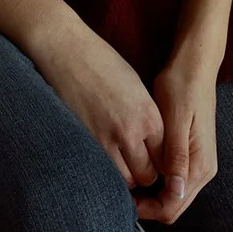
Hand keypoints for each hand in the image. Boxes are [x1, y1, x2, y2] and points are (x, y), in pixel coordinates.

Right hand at [27, 16, 164, 191]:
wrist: (67, 51)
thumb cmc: (101, 61)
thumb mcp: (136, 86)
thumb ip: (147, 116)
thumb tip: (152, 141)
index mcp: (149, 115)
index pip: (165, 157)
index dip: (160, 161)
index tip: (153, 160)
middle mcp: (131, 132)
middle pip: (148, 175)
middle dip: (145, 173)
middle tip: (137, 165)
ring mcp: (106, 140)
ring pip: (125, 180)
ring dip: (125, 175)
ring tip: (120, 163)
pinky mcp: (84, 143)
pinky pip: (102, 171)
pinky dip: (106, 171)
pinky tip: (104, 160)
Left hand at [130, 60, 218, 224]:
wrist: (196, 65)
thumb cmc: (183, 86)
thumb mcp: (176, 119)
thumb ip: (177, 156)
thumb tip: (176, 191)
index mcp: (201, 165)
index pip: (173, 205)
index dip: (148, 209)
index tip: (124, 200)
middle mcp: (204, 169)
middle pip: (174, 204)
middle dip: (148, 205)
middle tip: (121, 192)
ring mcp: (199, 161)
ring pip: (174, 194)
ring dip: (152, 194)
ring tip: (127, 182)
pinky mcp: (192, 152)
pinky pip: (175, 179)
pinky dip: (157, 180)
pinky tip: (140, 168)